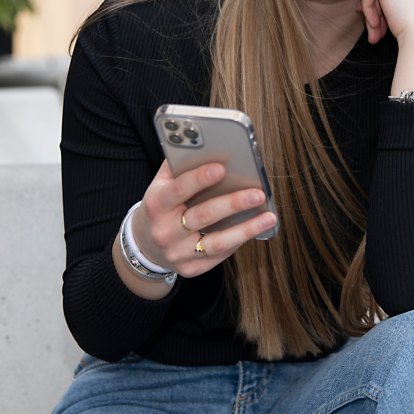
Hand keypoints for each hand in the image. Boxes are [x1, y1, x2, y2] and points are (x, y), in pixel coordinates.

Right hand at [120, 160, 276, 296]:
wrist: (144, 246)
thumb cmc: (160, 207)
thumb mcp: (159, 186)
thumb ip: (177, 165)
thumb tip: (204, 144)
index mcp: (157, 204)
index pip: (179, 189)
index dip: (199, 178)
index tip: (222, 167)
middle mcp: (165, 231)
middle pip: (204, 216)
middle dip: (233, 203)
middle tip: (258, 193)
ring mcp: (178, 253)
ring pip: (216, 242)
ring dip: (246, 230)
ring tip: (268, 217)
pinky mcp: (191, 268)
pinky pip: (219, 255)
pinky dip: (239, 241)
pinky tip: (255, 229)